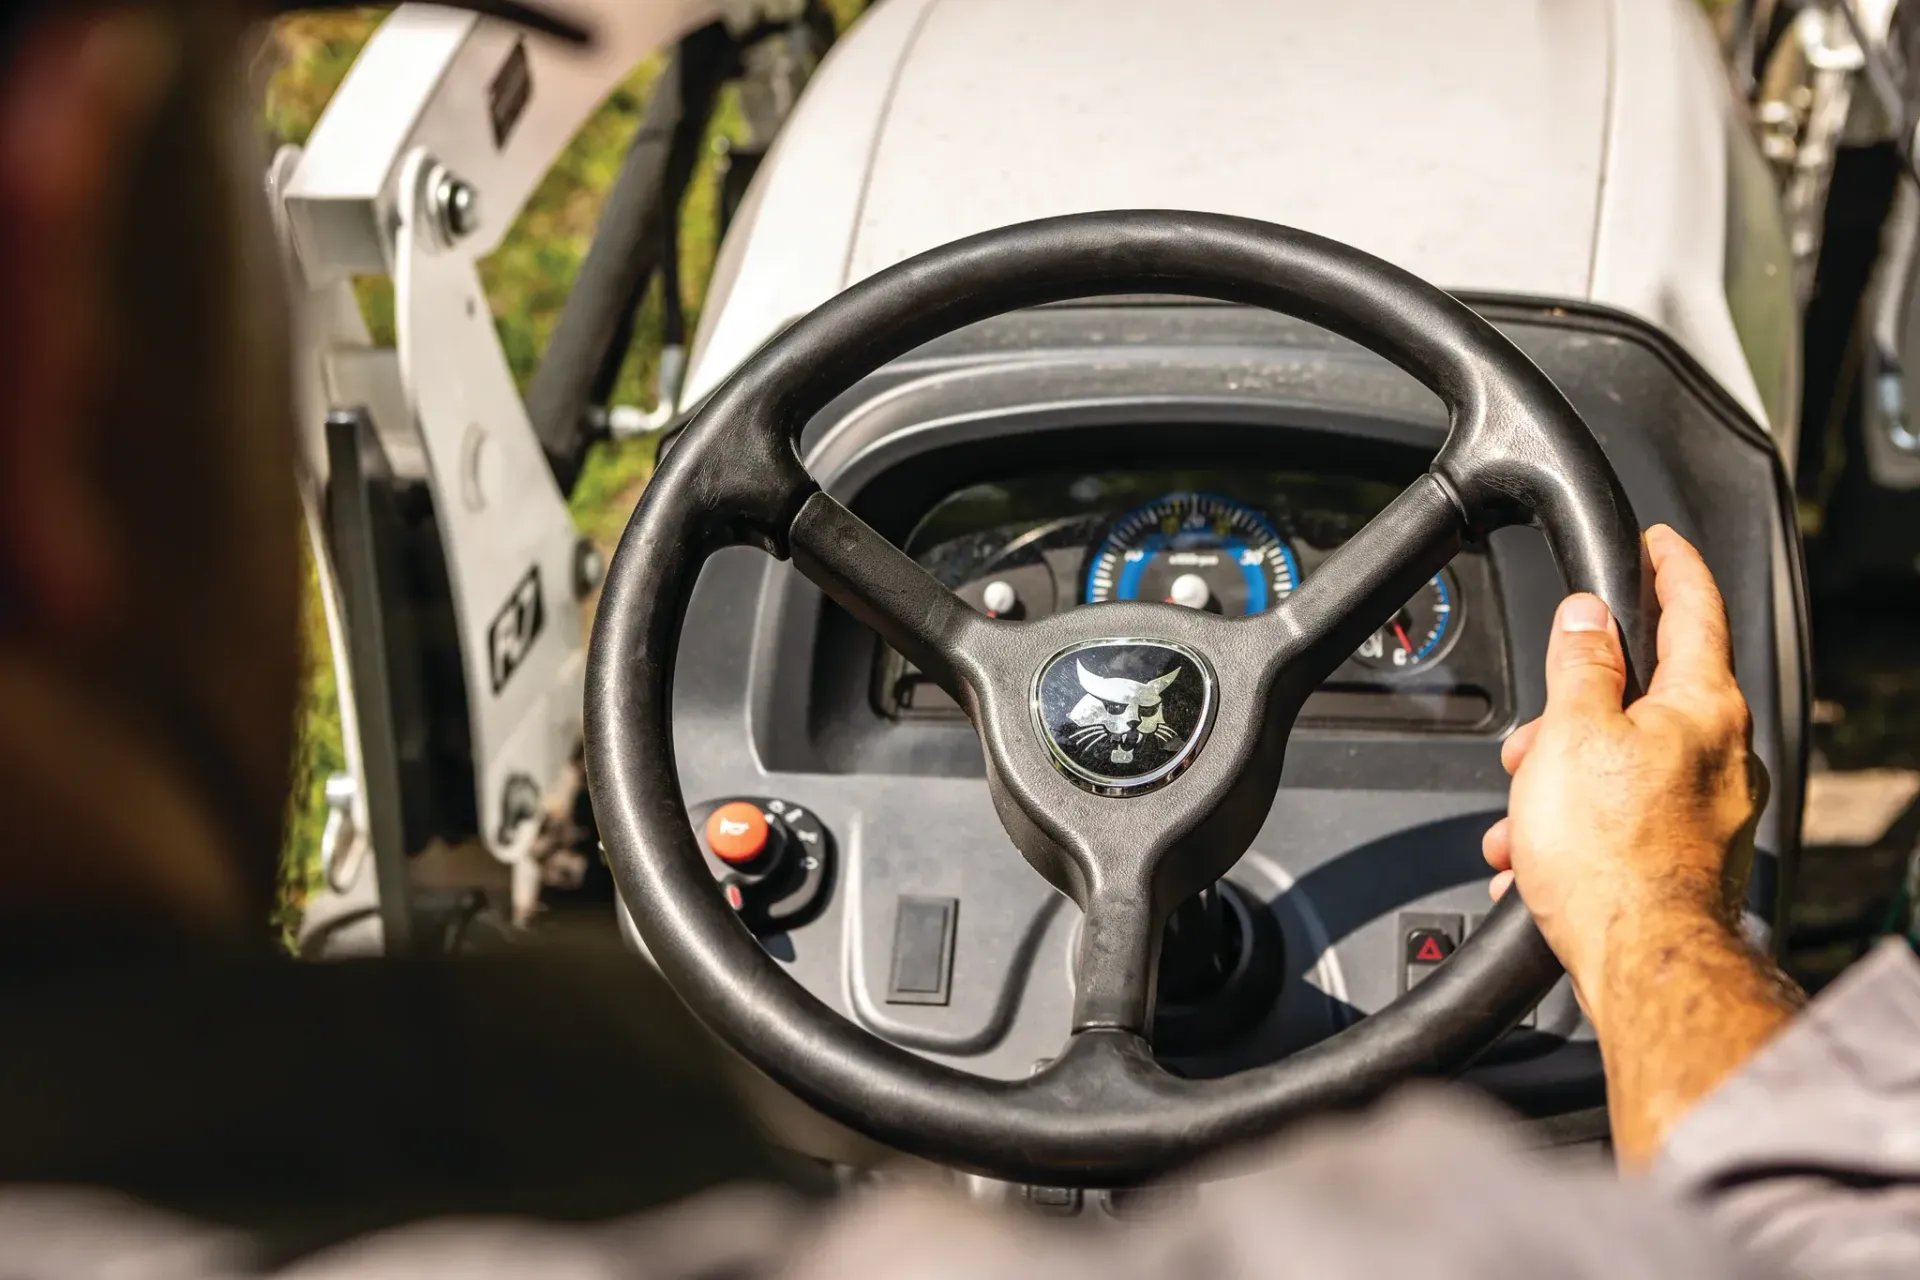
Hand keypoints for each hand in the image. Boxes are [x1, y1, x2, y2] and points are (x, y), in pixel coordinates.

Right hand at [1481, 525, 1765, 1023]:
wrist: (1641, 962)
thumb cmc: (1610, 854)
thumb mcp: (1571, 732)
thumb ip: (1581, 663)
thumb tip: (1588, 616)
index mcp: (1704, 707)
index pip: (1695, 608)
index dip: (1669, 566)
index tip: (1655, 544)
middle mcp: (1724, 756)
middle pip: (1644, 699)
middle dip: (1573, 715)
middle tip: (1532, 738)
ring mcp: (1712, 812)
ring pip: (1624, 768)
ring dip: (1562, 786)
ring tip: (1521, 823)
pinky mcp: (1691, 862)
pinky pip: (1625, 823)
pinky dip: (1578, 832)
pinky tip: (1538, 862)